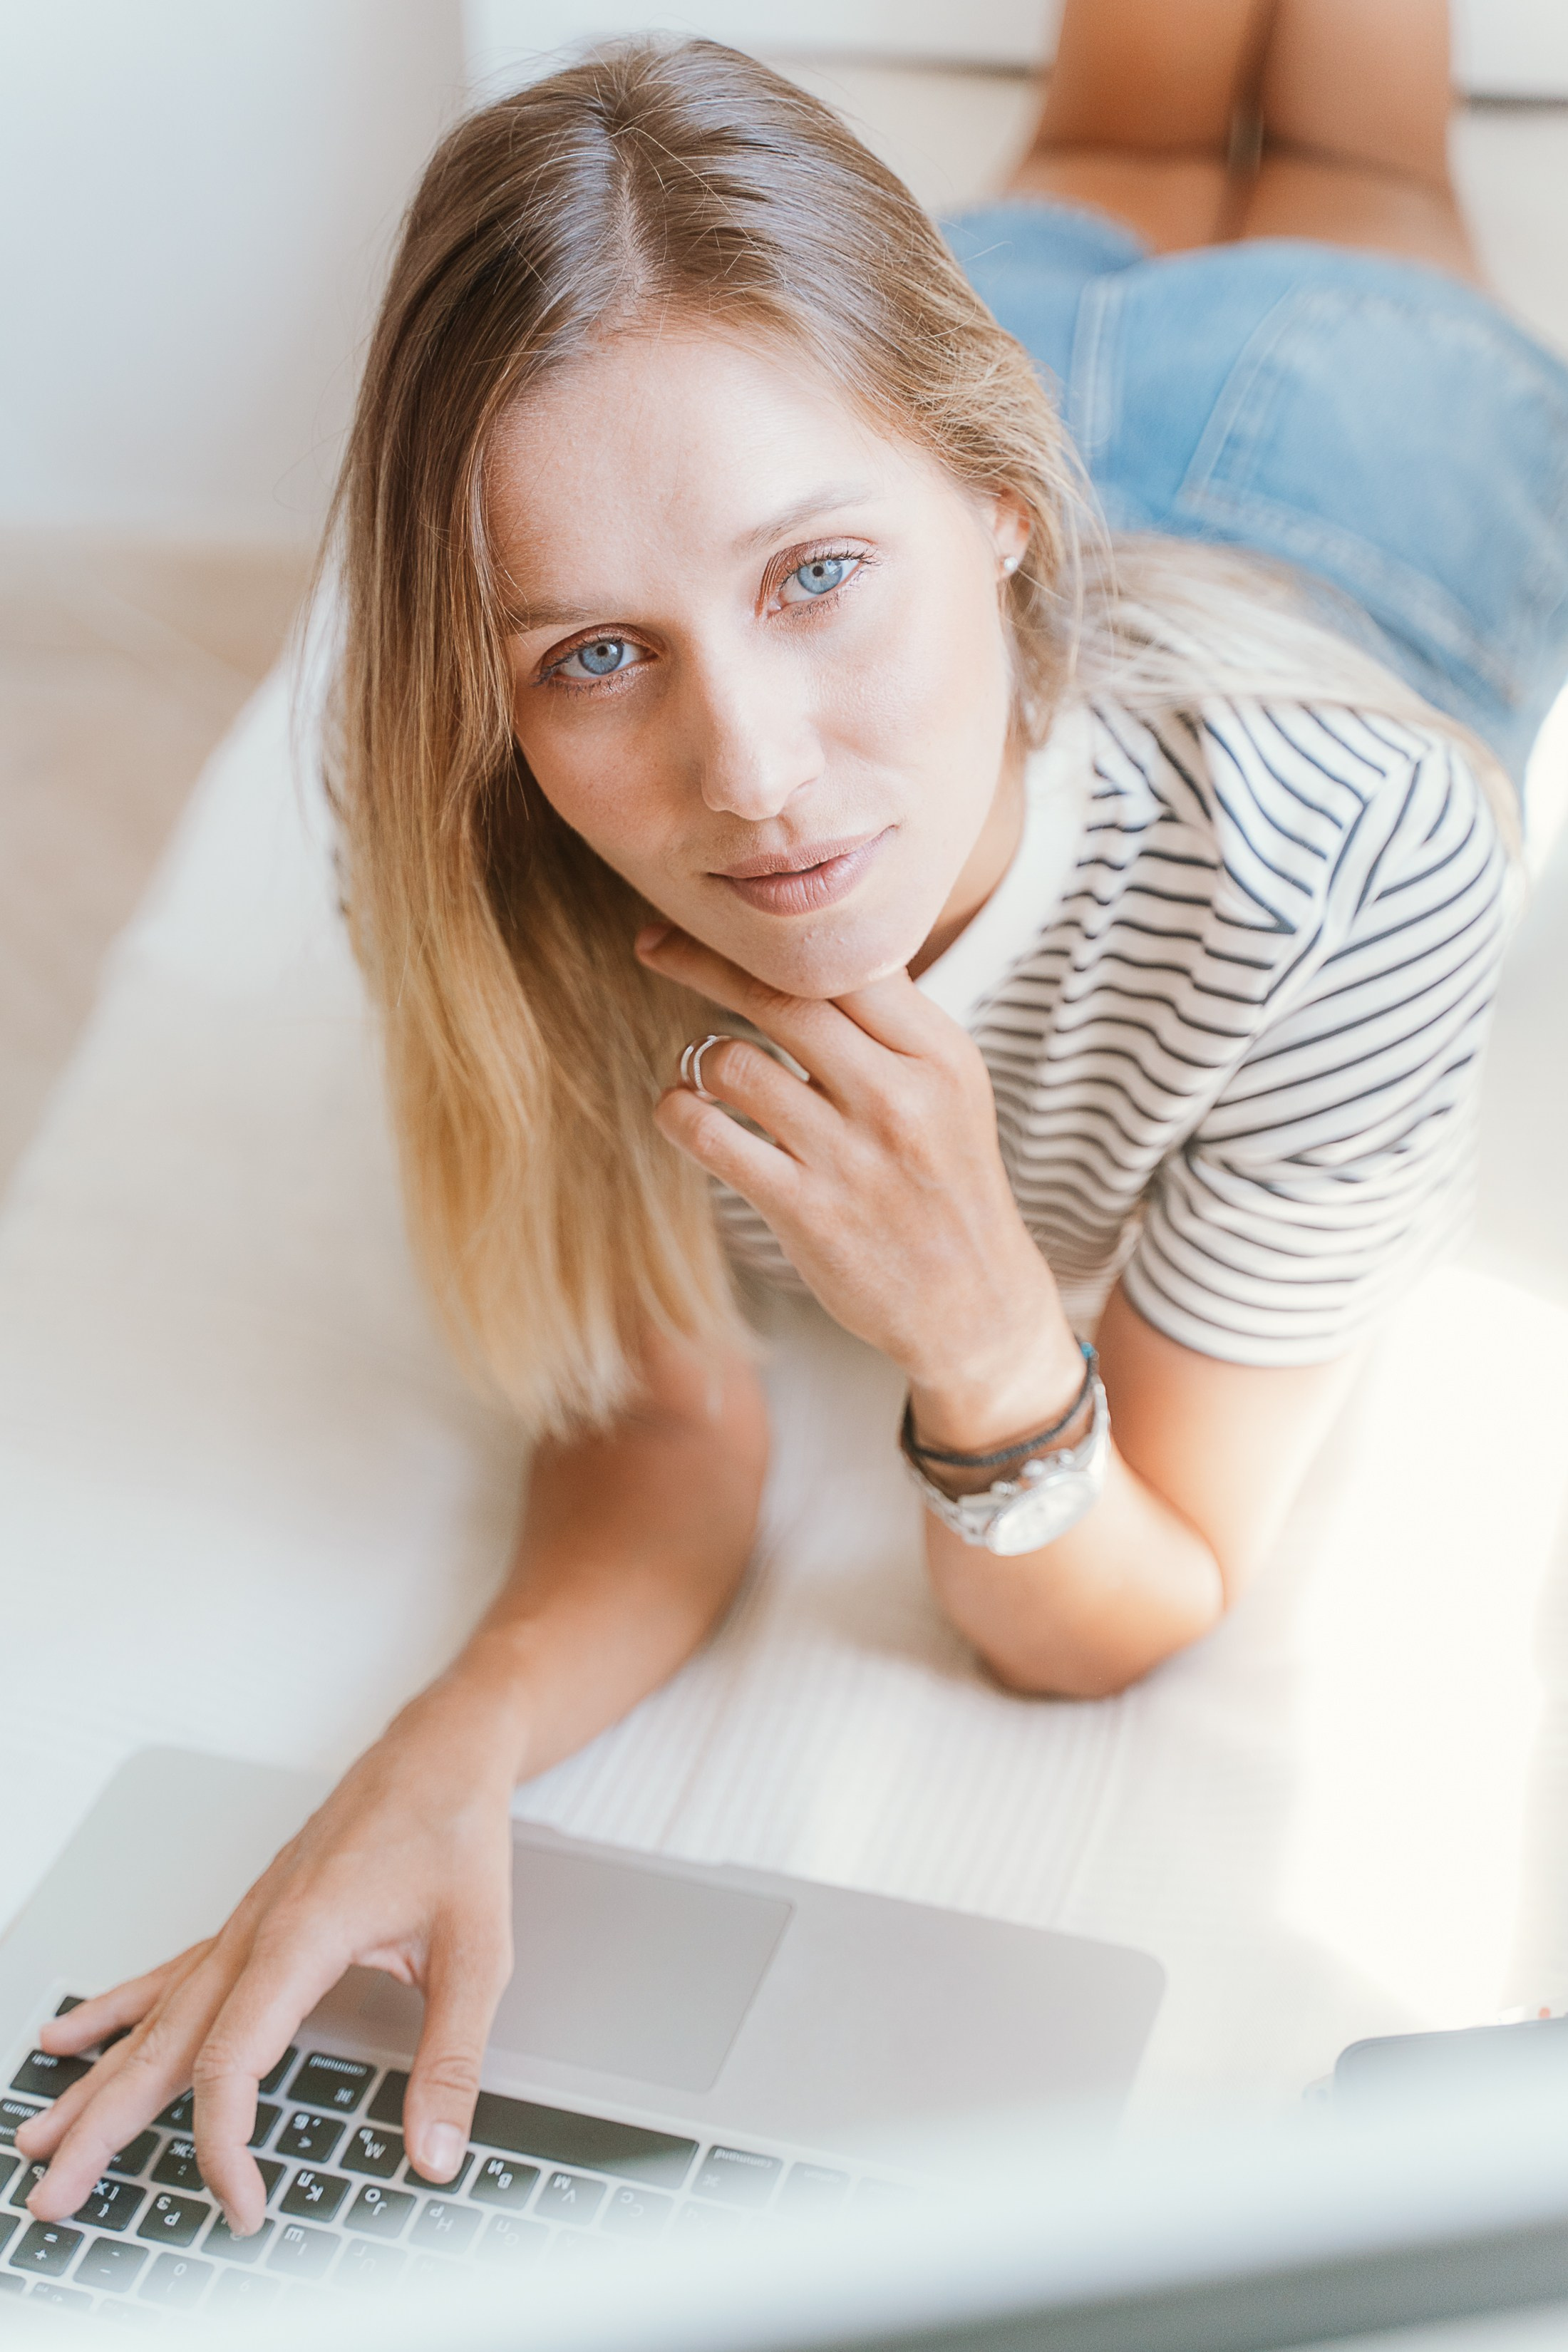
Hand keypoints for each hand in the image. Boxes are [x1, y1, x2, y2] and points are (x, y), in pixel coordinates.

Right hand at [16, 1666, 522, 2233]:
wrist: (442, 1747)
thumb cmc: (455, 1828)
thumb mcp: (478, 1951)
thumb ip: (453, 2058)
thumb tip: (437, 2153)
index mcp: (302, 1936)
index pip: (231, 2061)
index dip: (226, 2144)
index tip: (244, 2205)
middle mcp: (257, 1929)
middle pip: (163, 2043)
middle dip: (102, 2125)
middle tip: (53, 2193)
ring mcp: (247, 1920)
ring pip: (157, 2012)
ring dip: (97, 2078)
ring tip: (40, 2135)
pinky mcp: (254, 1915)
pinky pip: (173, 1974)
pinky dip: (120, 2010)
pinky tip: (75, 2038)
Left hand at [638, 925, 1082, 1446]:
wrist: (975, 1303)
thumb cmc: (948, 1183)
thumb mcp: (950, 1090)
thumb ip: (889, 1025)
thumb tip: (802, 952)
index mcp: (939, 1054)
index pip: (846, 960)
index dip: (771, 931)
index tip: (716, 916)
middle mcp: (898, 1096)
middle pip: (779, 996)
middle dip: (704, 960)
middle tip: (654, 946)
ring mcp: (850, 1156)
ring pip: (735, 1064)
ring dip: (700, 1056)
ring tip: (704, 1070)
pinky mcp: (806, 1211)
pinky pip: (710, 1137)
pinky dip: (679, 1111)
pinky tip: (683, 1110)